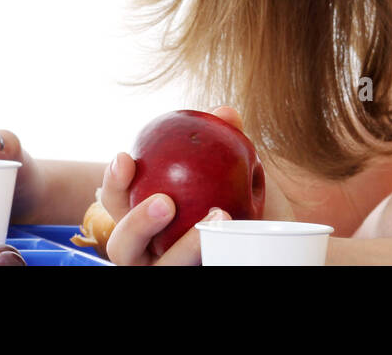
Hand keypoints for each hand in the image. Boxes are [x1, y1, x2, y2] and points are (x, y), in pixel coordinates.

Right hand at [97, 105, 292, 264]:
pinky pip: (191, 274)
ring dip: (181, 249)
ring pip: (157, 270)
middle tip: (165, 202)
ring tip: (216, 220)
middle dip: (136, 224)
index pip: (118, 201)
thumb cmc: (248, 203)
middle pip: (121, 245)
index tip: (125, 157)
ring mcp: (167, 270)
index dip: (113, 181)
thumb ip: (228, 142)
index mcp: (146, 218)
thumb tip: (224, 113)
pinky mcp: (191, 278)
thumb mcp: (239, 171)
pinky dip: (207, 258)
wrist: (278, 246)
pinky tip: (232, 239)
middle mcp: (150, 251)